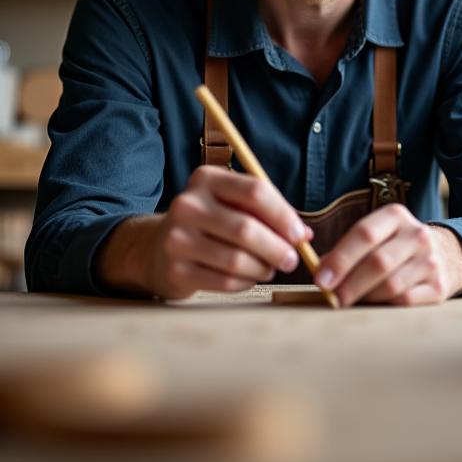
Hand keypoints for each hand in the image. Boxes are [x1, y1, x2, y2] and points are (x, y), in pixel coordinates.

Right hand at [97, 166, 310, 298]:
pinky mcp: (175, 270)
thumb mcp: (234, 205)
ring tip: (269, 269)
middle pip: (247, 228)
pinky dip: (245, 282)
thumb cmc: (209, 224)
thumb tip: (304, 235)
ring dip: (263, 268)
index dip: (283, 215)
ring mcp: (177, 238)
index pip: (255, 191)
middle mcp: (188, 204)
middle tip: (292, 260)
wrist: (158, 249)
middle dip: (278, 248)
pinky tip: (249, 278)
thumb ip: (269, 214)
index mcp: (207, 179)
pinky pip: (225, 281)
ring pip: (237, 259)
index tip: (299, 235)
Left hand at [313, 204, 461, 306]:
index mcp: (395, 216)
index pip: (364, 233)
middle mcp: (417, 235)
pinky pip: (406, 301)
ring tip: (348, 303)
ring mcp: (431, 261)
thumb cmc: (396, 246)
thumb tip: (320, 270)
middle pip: (378, 262)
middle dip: (349, 283)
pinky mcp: (439, 286)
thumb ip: (348, 249)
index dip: (340, 258)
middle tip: (331, 298)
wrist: (446, 254)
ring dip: (365, 297)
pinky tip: (372, 307)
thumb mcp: (377, 236)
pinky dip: (384, 306)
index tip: (321, 279)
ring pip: (391, 285)